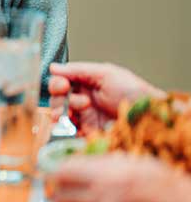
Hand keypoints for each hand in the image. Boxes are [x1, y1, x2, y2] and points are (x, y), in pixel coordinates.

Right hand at [47, 62, 163, 134]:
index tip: (64, 85)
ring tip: (75, 116)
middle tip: (84, 102)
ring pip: (59, 116)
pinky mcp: (87, 134)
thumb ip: (77, 70)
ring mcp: (84, 118)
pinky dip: (64, 131)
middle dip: (62, 100)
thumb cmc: (133, 91)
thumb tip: (53, 67)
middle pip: (56, 99)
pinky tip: (72, 128)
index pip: (60, 83)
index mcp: (85, 83)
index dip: (57, 84)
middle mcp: (81, 99)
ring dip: (62, 114)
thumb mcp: (105, 73)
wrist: (149, 116)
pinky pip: (67, 133)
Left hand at [50, 153, 190, 201]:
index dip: (60, 173)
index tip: (60, 175)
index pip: (61, 173)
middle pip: (60, 199)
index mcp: (109, 178)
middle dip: (65, 195)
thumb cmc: (177, 195)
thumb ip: (106, 165)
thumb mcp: (143, 166)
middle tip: (72, 194)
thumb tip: (79, 165)